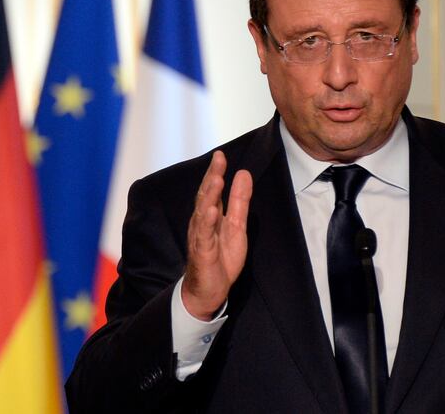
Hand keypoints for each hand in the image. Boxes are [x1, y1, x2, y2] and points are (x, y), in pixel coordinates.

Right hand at [181, 150, 252, 320]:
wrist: (210, 289)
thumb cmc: (221, 257)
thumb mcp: (237, 225)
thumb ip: (239, 201)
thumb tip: (244, 173)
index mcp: (210, 215)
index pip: (212, 190)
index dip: (216, 172)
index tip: (221, 154)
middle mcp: (202, 223)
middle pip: (205, 196)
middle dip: (212, 177)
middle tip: (218, 159)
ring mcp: (200, 237)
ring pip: (203, 212)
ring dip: (209, 195)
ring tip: (216, 179)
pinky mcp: (203, 252)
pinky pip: (204, 235)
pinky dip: (207, 222)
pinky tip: (212, 211)